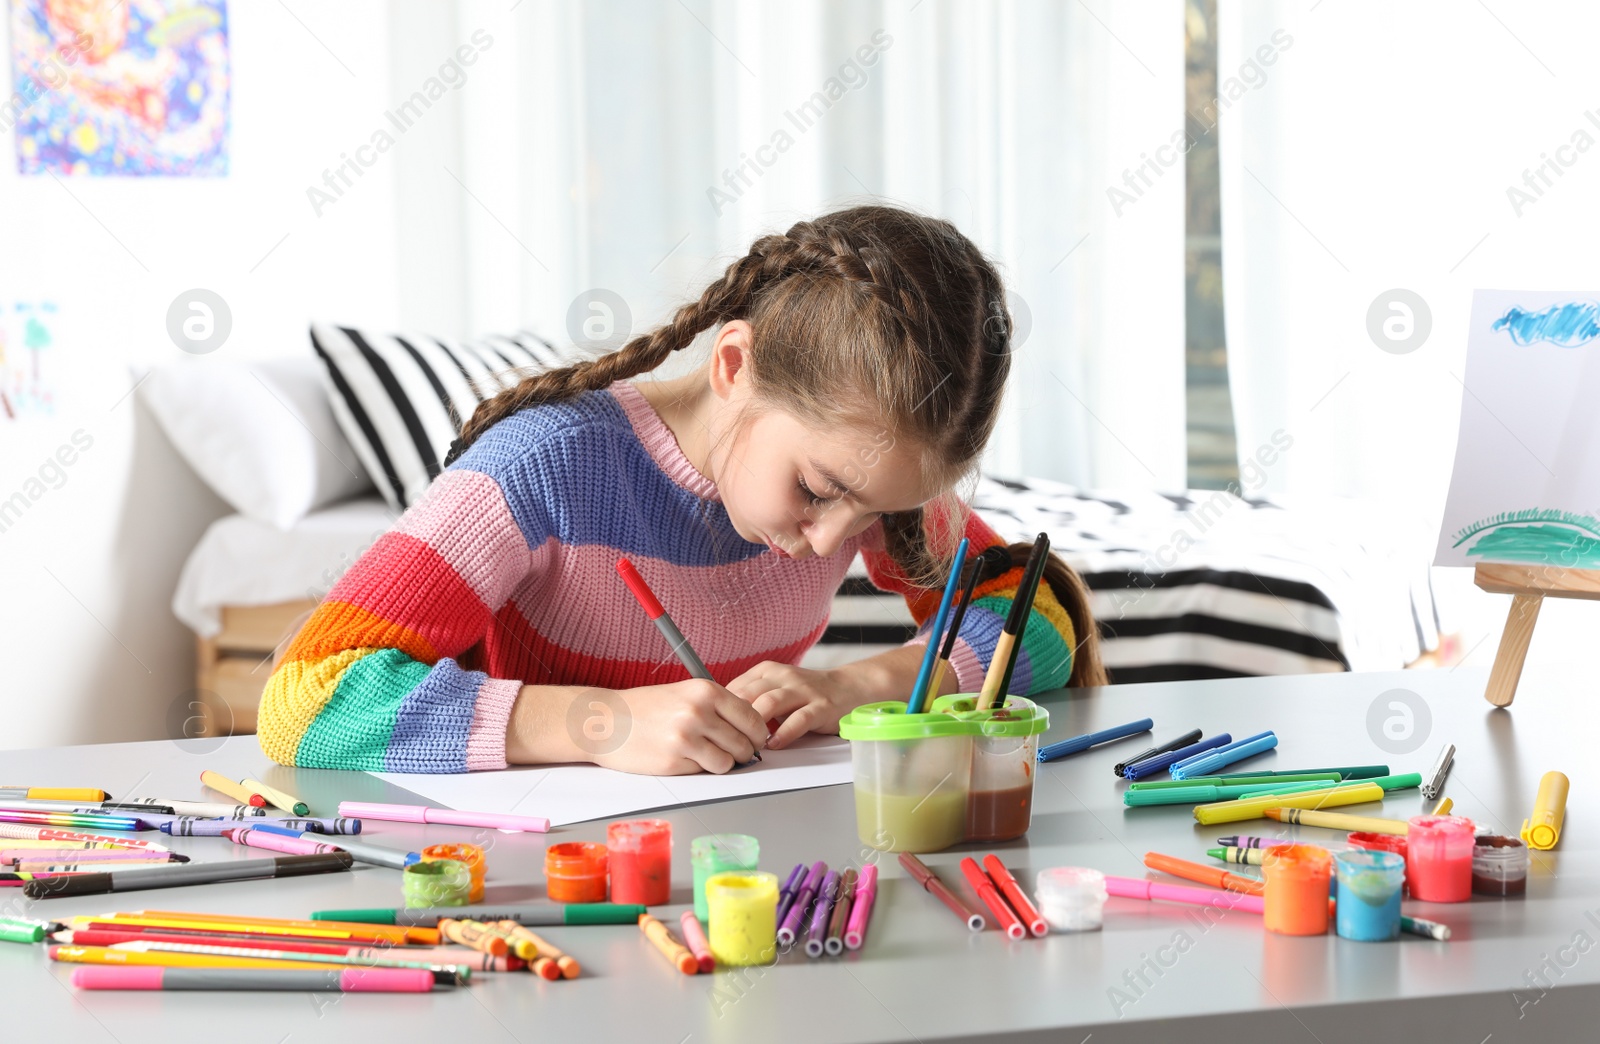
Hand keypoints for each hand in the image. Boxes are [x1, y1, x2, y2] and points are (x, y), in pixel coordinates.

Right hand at [592, 679, 768, 775]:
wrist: (604, 721)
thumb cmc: (644, 708)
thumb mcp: (684, 693)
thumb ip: (716, 707)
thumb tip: (751, 728)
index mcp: (705, 691)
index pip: (752, 717)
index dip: (758, 733)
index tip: (756, 739)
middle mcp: (699, 712)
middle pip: (745, 743)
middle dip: (744, 752)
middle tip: (735, 752)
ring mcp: (686, 738)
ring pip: (728, 762)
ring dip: (722, 763)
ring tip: (705, 754)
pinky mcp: (674, 762)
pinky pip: (704, 772)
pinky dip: (699, 769)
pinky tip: (683, 758)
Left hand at [726, 661, 882, 749]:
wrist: (846, 689)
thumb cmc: (805, 694)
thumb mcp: (774, 687)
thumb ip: (751, 699)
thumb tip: (719, 719)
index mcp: (767, 671)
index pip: (735, 688)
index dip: (721, 710)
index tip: (714, 728)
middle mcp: (783, 677)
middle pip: (748, 695)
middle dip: (734, 720)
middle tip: (726, 741)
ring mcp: (803, 691)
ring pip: (769, 704)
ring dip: (755, 727)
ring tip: (749, 744)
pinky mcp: (820, 707)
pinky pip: (798, 720)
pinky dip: (783, 734)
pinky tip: (774, 744)